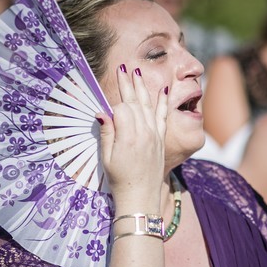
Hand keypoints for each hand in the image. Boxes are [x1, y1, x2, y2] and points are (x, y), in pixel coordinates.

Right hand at [97, 65, 168, 209]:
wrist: (141, 198)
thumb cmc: (120, 180)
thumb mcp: (107, 158)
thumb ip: (107, 133)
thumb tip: (102, 112)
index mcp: (128, 136)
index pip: (122, 109)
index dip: (113, 105)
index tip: (106, 107)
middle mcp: (144, 133)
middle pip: (135, 102)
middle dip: (128, 84)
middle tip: (123, 68)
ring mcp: (155, 136)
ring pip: (149, 106)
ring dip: (143, 88)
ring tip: (138, 72)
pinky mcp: (161, 140)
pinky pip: (163, 116)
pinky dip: (163, 102)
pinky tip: (163, 89)